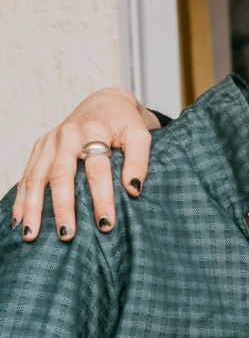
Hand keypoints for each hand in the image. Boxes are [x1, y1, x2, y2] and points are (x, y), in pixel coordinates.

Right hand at [12, 88, 157, 241]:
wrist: (106, 103)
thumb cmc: (126, 123)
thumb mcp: (141, 136)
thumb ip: (139, 161)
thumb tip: (133, 190)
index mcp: (94, 130)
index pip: (97, 169)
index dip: (102, 198)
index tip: (106, 224)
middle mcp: (67, 135)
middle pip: (60, 175)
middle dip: (62, 207)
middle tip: (67, 234)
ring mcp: (50, 141)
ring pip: (36, 177)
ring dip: (32, 207)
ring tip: (31, 235)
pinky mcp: (40, 147)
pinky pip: (27, 175)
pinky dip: (21, 198)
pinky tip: (18, 220)